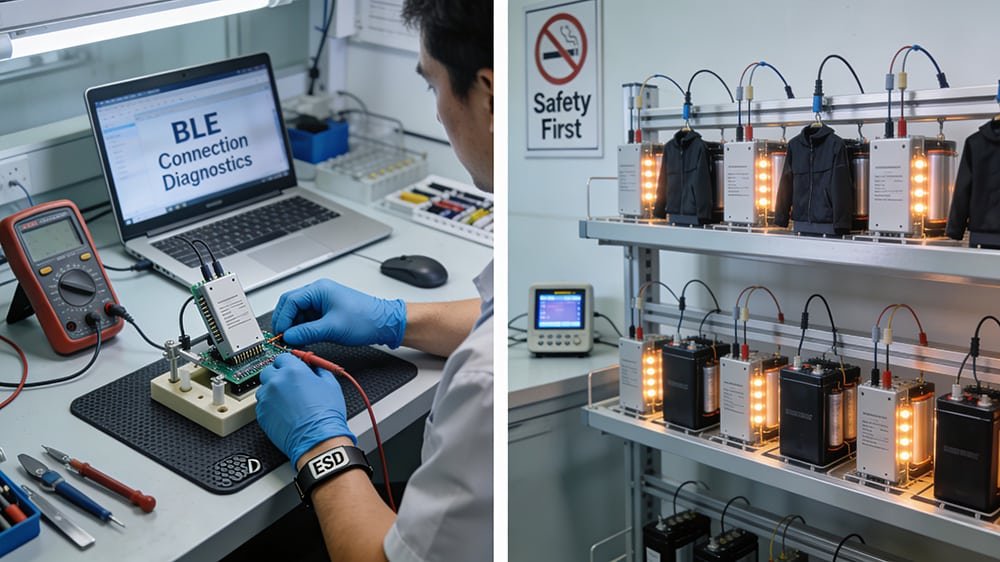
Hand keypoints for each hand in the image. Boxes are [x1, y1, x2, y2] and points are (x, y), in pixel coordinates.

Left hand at [255, 353, 355, 465]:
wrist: (317, 440)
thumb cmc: (325, 416)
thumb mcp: (331, 385)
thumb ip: (319, 370)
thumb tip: (315, 367)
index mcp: (293, 370)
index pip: (283, 357)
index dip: (289, 362)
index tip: (292, 367)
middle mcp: (276, 382)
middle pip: (269, 370)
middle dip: (278, 374)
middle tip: (290, 384)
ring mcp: (266, 398)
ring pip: (264, 388)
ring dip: (273, 390)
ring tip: (287, 401)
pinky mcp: (261, 415)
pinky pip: (262, 404)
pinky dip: (270, 406)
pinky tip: (284, 412)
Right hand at [272, 279, 406, 347]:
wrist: (384, 323)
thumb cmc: (365, 319)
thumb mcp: (332, 328)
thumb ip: (307, 332)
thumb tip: (288, 336)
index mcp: (319, 290)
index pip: (290, 301)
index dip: (282, 319)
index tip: (280, 335)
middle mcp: (319, 293)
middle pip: (290, 305)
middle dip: (285, 322)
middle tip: (282, 338)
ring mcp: (322, 302)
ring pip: (298, 313)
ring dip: (294, 327)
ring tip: (294, 342)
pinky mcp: (326, 312)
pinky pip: (308, 319)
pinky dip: (303, 329)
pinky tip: (303, 339)